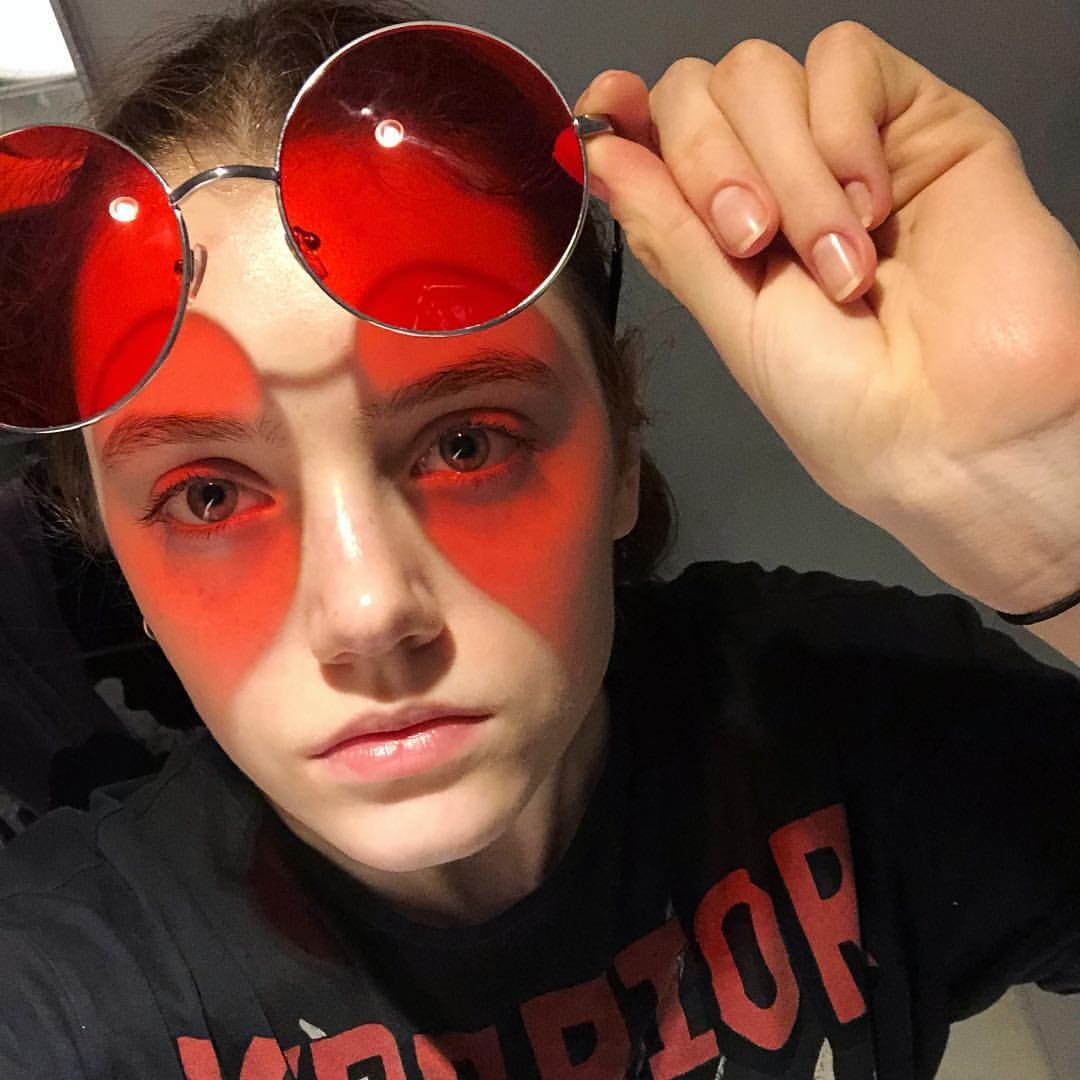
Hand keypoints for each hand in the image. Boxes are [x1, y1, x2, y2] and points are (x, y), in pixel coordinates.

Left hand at [576, 21, 1079, 613]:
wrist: (958, 423)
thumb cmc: (842, 400)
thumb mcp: (731, 320)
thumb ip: (670, 231)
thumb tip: (602, 154)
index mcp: (722, 228)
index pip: (660, 135)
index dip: (626, 112)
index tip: (607, 107)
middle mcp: (776, 177)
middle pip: (701, 91)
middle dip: (710, 164)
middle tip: (752, 243)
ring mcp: (846, 143)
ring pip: (764, 73)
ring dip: (787, 170)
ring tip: (835, 259)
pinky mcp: (919, 119)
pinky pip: (846, 61)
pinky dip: (841, 131)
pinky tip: (873, 205)